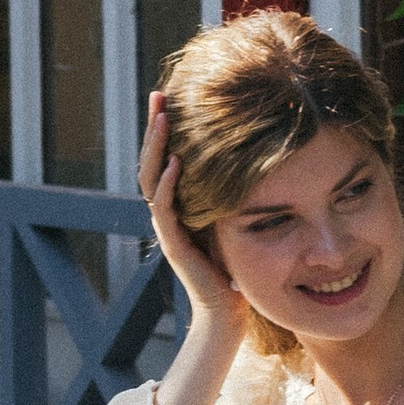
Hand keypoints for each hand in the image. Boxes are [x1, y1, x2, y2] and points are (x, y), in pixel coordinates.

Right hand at [140, 92, 245, 339]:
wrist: (228, 309)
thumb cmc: (234, 263)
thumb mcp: (231, 214)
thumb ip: (229, 189)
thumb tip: (251, 152)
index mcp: (179, 202)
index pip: (165, 156)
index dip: (165, 127)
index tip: (170, 95)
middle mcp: (167, 212)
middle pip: (152, 160)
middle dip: (155, 126)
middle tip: (158, 95)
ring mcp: (167, 227)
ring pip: (152, 179)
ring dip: (156, 147)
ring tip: (162, 119)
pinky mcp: (175, 245)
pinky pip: (165, 209)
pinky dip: (168, 183)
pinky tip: (175, 162)